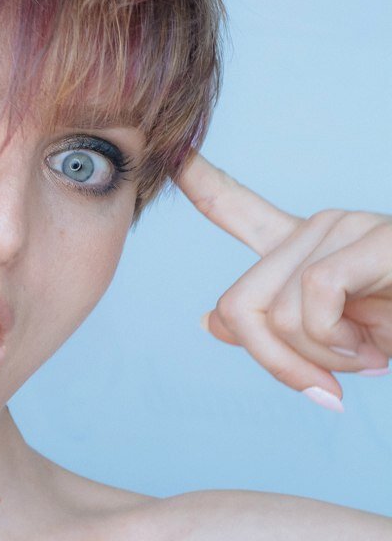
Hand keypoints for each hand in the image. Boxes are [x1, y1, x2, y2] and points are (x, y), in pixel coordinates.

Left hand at [176, 152, 391, 409]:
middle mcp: (320, 228)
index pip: (238, 210)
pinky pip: (315, 295)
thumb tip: (212, 321)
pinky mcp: (377, 240)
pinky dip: (337, 341)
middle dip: (273, 363)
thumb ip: (275, 330)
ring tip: (368, 354)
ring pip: (276, 312)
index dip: (201, 185)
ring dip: (321, 359)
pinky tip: (374, 346)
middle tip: (323, 388)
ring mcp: (348, 227)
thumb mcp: (336, 346)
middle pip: (239, 304)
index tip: (170, 152)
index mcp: (307, 249)